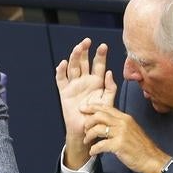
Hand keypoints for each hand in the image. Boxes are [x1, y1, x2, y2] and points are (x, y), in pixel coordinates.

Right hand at [56, 38, 116, 168]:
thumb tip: (109, 72)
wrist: (86, 131)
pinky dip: (61, 71)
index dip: (100, 55)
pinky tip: (64, 63)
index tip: (103, 46)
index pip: (98, 65)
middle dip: (85, 51)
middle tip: (87, 41)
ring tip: (77, 48)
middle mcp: (85, 81)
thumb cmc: (99, 117)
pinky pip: (61, 80)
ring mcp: (74, 85)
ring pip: (73, 67)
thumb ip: (110, 88)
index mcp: (97, 82)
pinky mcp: (64, 92)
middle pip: (83, 62)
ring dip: (74, 57)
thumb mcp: (108, 101)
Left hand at [81, 104, 170, 172]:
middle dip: (88, 121)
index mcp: (125, 118)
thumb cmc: (141, 146)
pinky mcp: (119, 145)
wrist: (152, 159)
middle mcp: (123, 123)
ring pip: (98, 129)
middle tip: (84, 128)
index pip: (106, 108)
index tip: (83, 108)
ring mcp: (121, 133)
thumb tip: (105, 122)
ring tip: (87, 141)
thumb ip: (119, 123)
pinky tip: (92, 152)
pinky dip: (94, 149)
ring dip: (89, 135)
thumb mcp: (131, 129)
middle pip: (99, 116)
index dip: (92, 107)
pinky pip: (100, 145)